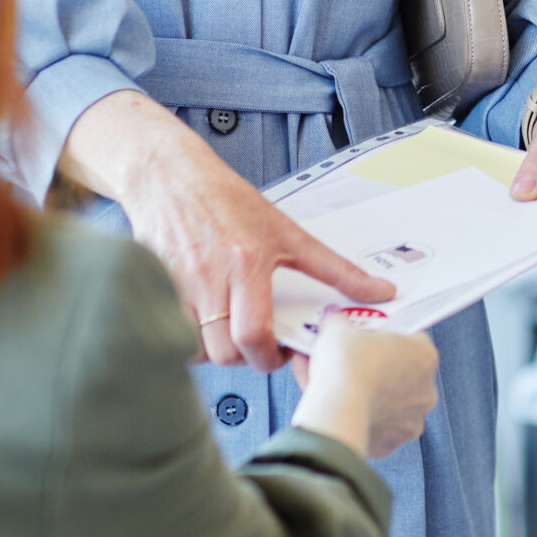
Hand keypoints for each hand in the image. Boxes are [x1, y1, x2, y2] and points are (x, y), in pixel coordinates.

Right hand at [62, 92, 394, 373]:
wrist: (171, 177)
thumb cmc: (228, 201)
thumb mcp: (288, 231)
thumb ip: (333, 267)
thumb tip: (380, 291)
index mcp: (247, 264)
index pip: (253, 335)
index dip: (269, 357)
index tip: (280, 352)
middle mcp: (209, 278)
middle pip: (223, 351)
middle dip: (244, 358)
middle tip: (258, 345)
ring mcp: (178, 285)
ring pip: (195, 348)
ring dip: (215, 350)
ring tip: (232, 334)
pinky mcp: (156, 287)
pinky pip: (171, 332)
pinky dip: (188, 338)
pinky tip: (204, 323)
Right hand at [291, 317, 439, 457]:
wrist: (338, 409)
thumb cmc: (347, 365)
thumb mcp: (338, 329)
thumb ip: (338, 321)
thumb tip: (332, 318)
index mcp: (425, 355)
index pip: (411, 340)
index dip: (386, 339)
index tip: (366, 342)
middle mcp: (426, 390)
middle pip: (402, 375)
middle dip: (377, 371)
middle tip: (349, 366)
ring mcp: (411, 420)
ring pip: (389, 406)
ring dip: (369, 398)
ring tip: (337, 390)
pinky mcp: (391, 444)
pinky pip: (375, 429)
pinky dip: (360, 421)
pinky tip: (338, 411)